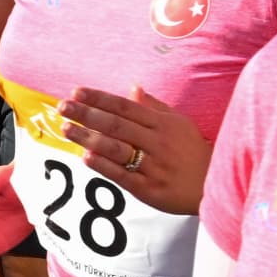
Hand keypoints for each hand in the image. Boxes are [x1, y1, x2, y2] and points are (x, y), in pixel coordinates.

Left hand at [58, 87, 208, 214]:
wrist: (214, 184)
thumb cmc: (193, 150)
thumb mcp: (179, 123)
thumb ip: (154, 106)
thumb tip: (133, 87)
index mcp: (162, 124)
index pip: (125, 106)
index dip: (100, 99)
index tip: (77, 92)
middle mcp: (156, 142)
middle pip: (116, 125)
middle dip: (87, 114)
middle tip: (63, 107)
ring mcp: (153, 166)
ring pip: (117, 149)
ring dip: (89, 138)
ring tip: (66, 128)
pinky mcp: (150, 189)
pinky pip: (123, 176)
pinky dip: (104, 166)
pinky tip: (85, 157)